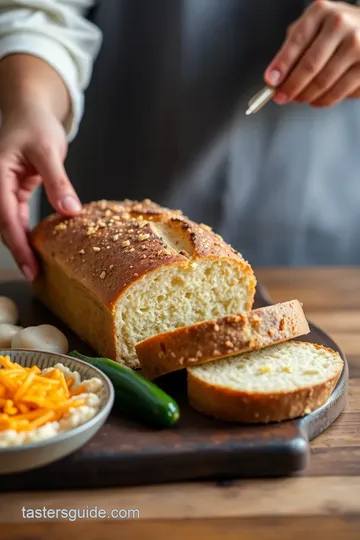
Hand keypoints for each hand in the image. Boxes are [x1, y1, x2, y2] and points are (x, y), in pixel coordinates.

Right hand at [0, 104, 81, 279]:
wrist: (30, 110)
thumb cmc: (36, 124)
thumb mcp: (49, 151)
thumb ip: (58, 181)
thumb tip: (70, 212)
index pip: (6, 216)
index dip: (18, 244)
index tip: (30, 266)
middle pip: (4, 225)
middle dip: (18, 251)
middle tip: (35, 275)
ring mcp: (3, 190)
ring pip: (8, 223)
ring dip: (21, 244)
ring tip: (36, 267)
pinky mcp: (13, 192)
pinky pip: (16, 217)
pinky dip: (25, 232)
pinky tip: (37, 246)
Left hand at [265, 0, 359, 106]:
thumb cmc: (333, 32)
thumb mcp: (312, 29)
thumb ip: (293, 49)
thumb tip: (275, 79)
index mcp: (321, 12)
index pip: (297, 41)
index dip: (282, 65)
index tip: (270, 82)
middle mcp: (340, 25)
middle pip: (310, 66)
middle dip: (291, 86)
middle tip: (281, 97)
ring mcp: (356, 45)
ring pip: (323, 82)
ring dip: (306, 96)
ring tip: (299, 98)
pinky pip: (338, 92)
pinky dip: (322, 101)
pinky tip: (316, 100)